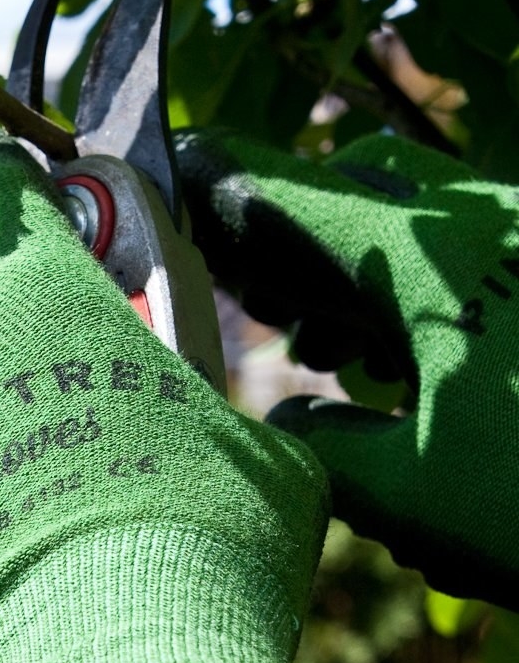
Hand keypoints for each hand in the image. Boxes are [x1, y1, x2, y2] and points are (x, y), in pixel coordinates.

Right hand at [178, 129, 517, 606]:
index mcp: (431, 262)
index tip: (180, 170)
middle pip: (356, 181)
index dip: (227, 187)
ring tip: (339, 351)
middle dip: (297, 234)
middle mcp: (482, 226)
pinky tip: (414, 362)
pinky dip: (416, 288)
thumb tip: (288, 422)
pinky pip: (465, 246)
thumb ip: (326, 450)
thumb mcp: (420, 493)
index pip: (296, 199)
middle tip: (271, 304)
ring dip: (358, 267)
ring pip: (414, 215)